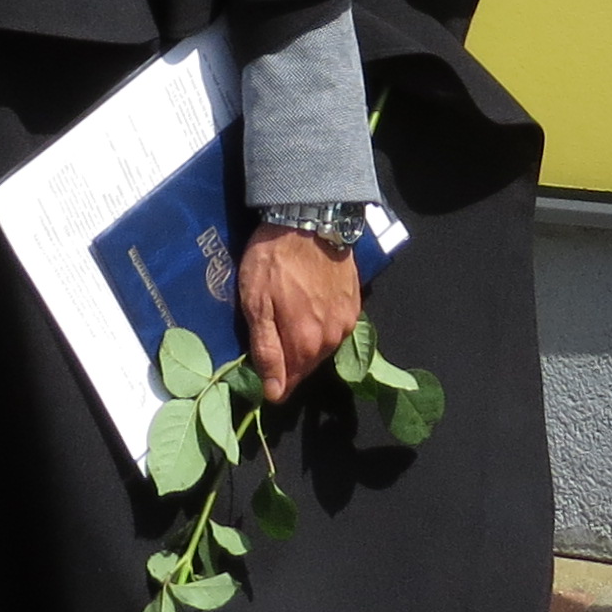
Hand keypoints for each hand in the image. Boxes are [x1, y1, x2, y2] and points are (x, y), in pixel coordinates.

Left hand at [237, 223, 364, 404]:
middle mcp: (332, 339)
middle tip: (271, 331)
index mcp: (305, 344)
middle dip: (289, 358)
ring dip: (306, 340)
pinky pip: (335, 327)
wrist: (309, 218)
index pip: (289, 382)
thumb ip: (266, 351)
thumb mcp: (256, 303)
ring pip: (322, 346)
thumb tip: (274, 393)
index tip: (261, 364)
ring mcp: (347, 321)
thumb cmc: (274, 259)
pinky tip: (309, 304)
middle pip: (306, 365)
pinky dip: (322, 324)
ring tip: (289, 315)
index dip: (273, 379)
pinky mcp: (356, 303)